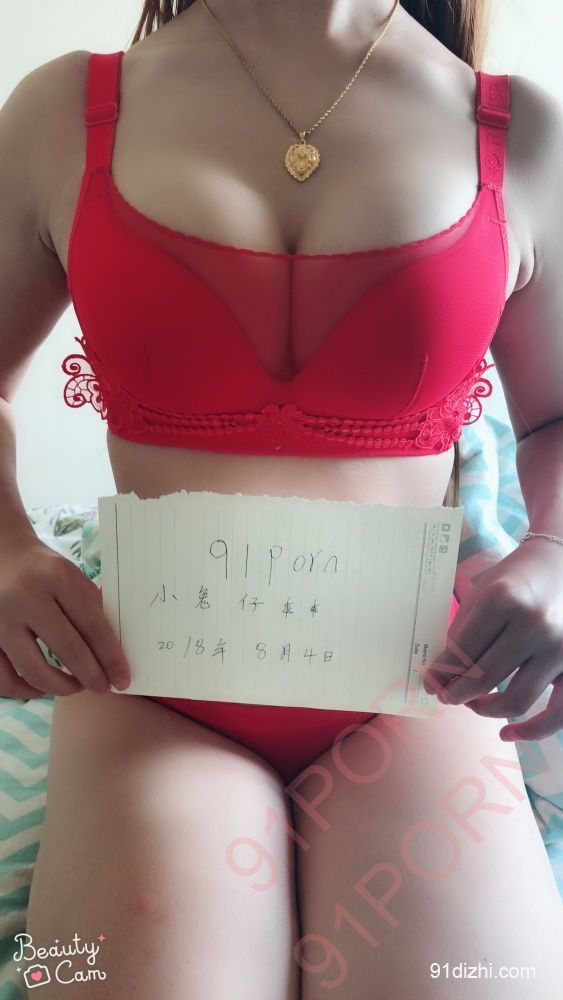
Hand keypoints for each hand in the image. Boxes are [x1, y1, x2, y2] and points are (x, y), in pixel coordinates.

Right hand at [0, 535, 130, 698]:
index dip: (111, 656)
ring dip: (61, 687)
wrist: (0, 553)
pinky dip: (25, 690)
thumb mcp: (71, 576)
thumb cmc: (42, 568)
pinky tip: (42, 688)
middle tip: (104, 688)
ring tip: (76, 686)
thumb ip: (90, 608)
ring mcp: (2, 619)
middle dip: (92, 675)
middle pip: (68, 648)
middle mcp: (27, 596)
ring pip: (34, 670)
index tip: (122, 678)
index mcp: (57, 577)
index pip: (92, 625)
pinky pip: (5, 677)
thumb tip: (111, 654)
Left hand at [421, 538, 562, 740]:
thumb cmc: (515, 577)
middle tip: (444, 695)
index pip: (461, 652)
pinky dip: (532, 731)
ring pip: (515, 701)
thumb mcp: (482, 594)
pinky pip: (557, 714)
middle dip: (456, 693)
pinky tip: (507, 734)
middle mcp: (533, 625)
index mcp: (503, 601)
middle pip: (483, 679)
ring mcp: (559, 648)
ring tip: (471, 703)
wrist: (561, 561)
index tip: (429, 683)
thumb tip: (440, 676)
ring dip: (485, 710)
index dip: (439, 674)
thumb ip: (462, 634)